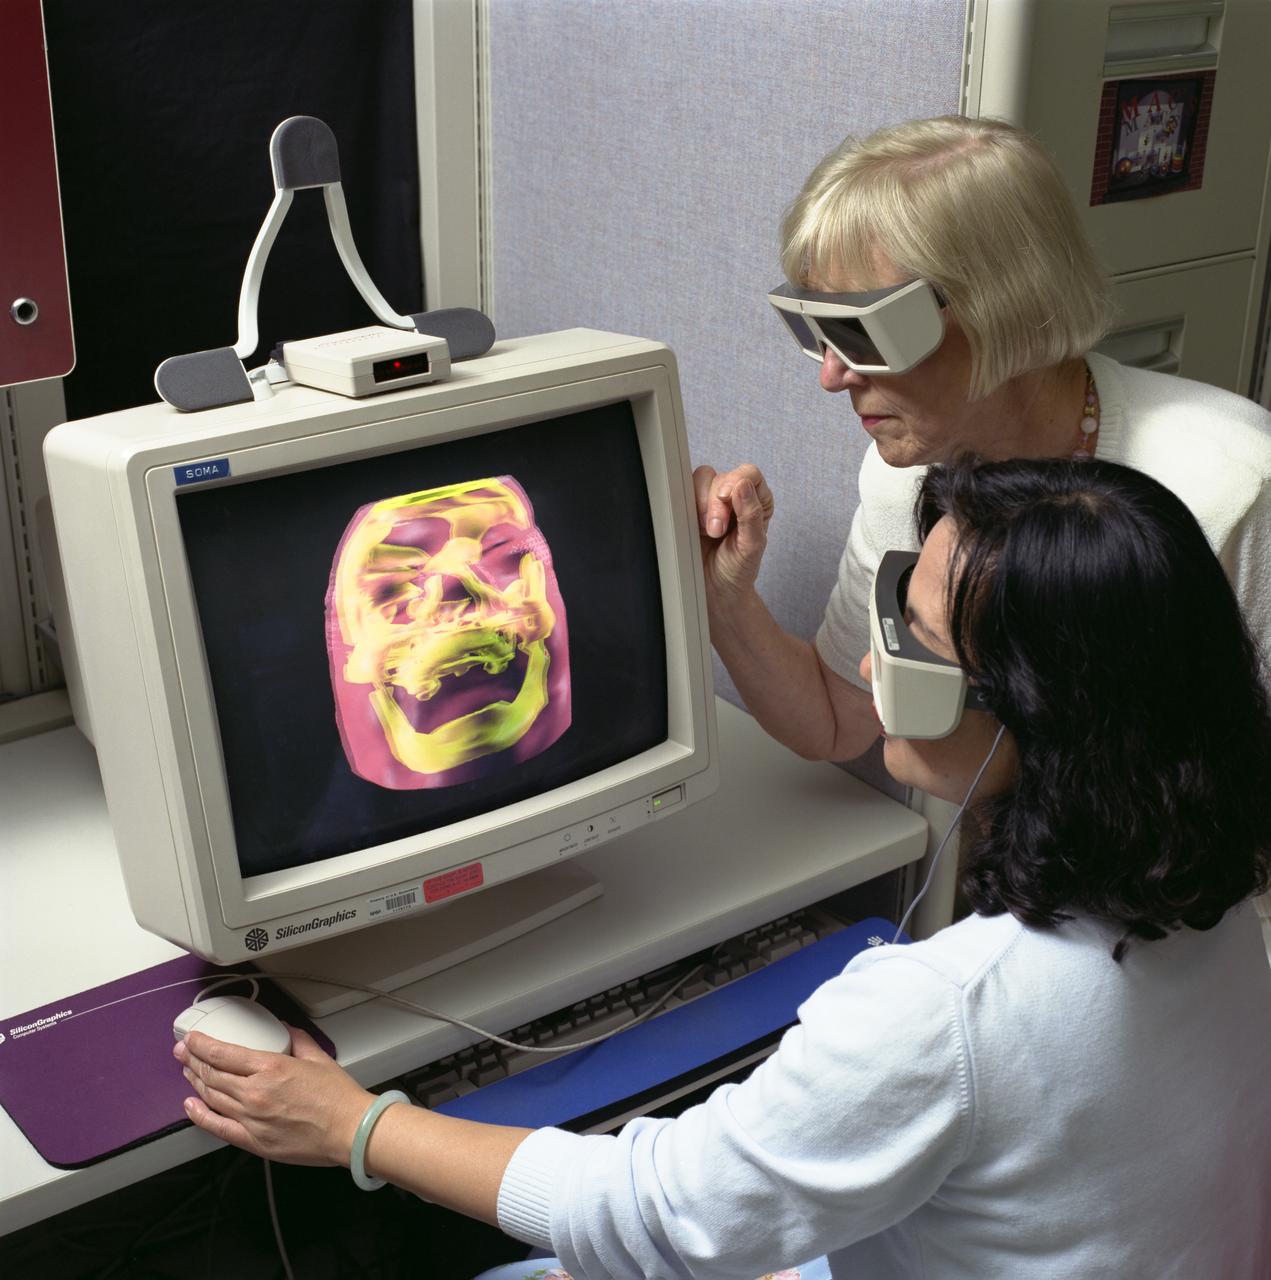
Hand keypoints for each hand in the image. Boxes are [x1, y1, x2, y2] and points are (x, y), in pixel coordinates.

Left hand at [175, 1026, 372, 1167]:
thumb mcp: (318, 1057)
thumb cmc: (338, 1097)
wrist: (349, 1130)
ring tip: (186, 1071)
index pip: (224, 1053)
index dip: (202, 1045)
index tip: (192, 1040)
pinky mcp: (253, 1141)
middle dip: (193, 1060)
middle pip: (212, 1074)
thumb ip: (297, 1039)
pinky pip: (217, 1127)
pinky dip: (200, 1115)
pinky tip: (190, 1105)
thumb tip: (284, 1029)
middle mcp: (255, 1093)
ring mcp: (251, 1119)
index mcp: (271, 1068)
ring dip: (195, 1082)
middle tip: (182, 1052)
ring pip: (211, 1097)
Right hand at [692, 463, 774, 599]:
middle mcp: (735, 497)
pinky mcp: (690, 508)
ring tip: (706, 531)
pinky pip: (683, 493)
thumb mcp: (752, 546)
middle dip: (715, 503)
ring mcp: (711, 502)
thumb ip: (751, 515)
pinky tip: (693, 528)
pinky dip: (685, 507)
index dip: (735, 481)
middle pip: (721, 477)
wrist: (716, 591)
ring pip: (700, 481)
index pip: (749, 474)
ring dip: (700, 504)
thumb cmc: (737, 570)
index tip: (725, 500)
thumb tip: (743, 485)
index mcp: (757, 501)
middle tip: (715, 530)